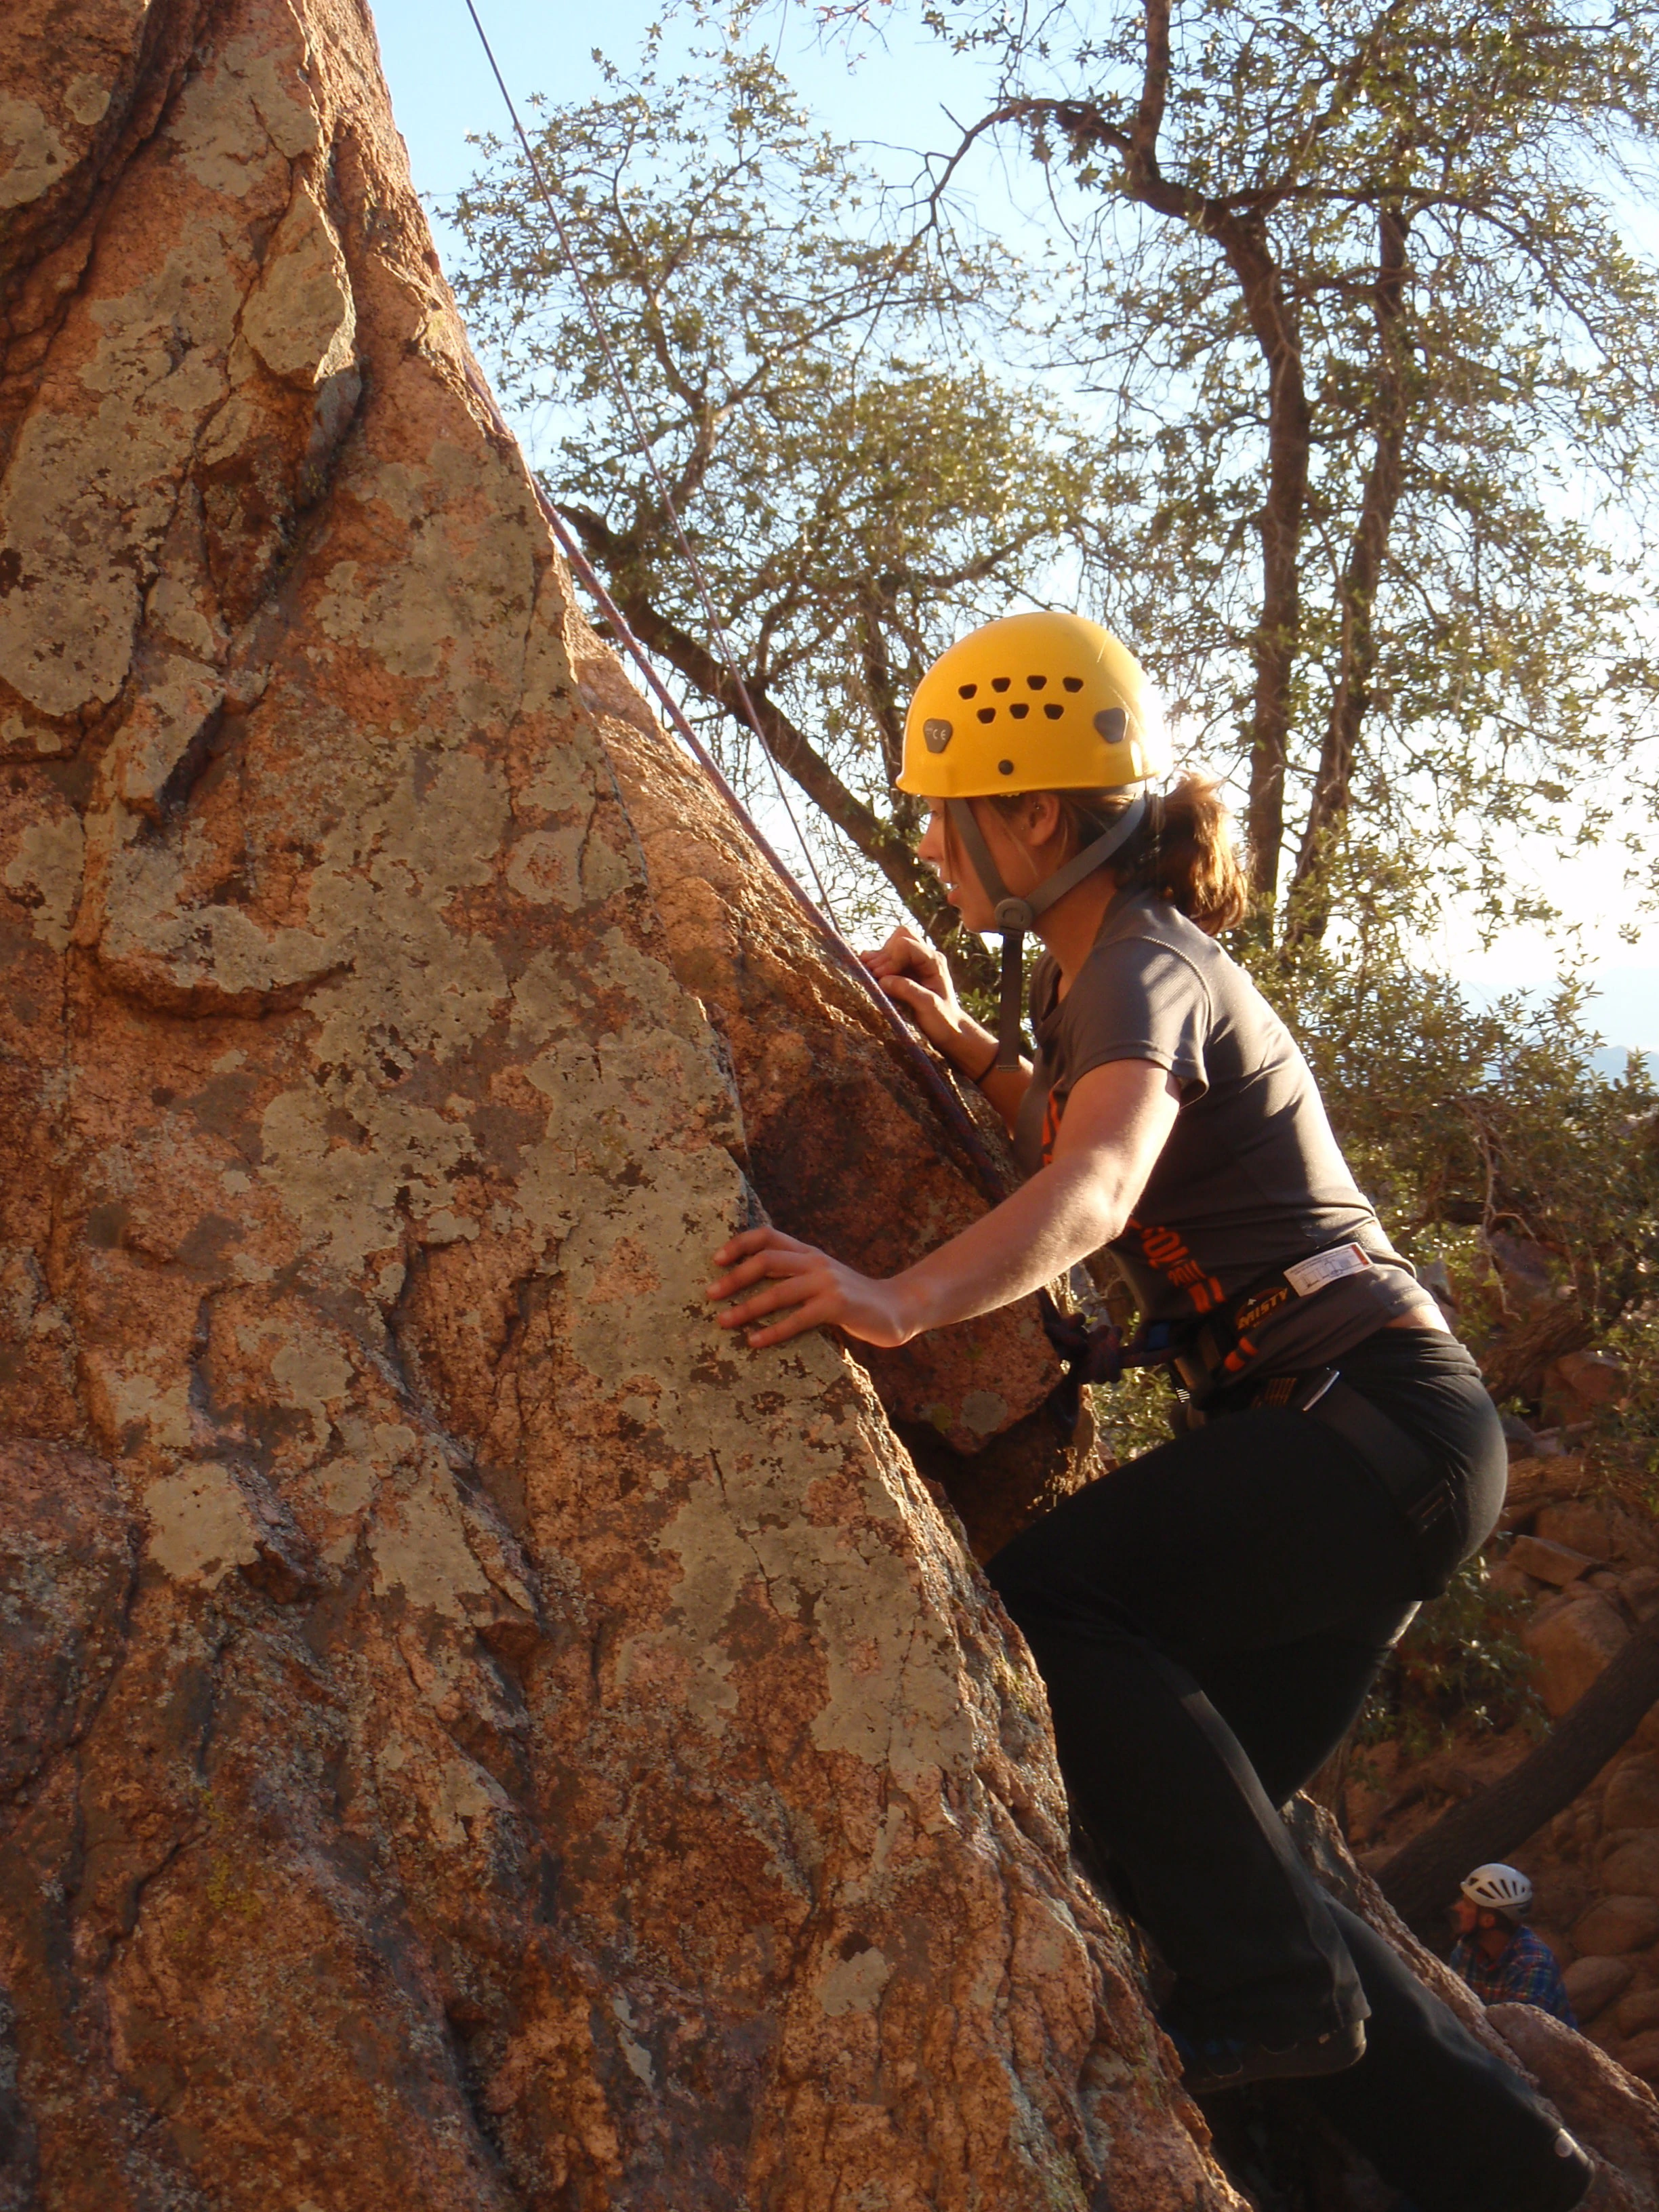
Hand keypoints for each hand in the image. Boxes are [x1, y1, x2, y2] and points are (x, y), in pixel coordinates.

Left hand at [706, 1227, 917, 1348]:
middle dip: (734, 1277)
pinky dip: (772, 1330)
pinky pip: (797, 1319)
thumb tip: (749, 1284)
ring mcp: (827, 1283)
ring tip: (723, 1321)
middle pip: (766, 1260)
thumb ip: (794, 1274)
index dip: (739, 1244)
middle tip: (709, 1295)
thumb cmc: (851, 1297)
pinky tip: (754, 1341)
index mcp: (808, 1252)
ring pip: (777, 1292)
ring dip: (746, 1307)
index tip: (716, 1260)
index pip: (768, 1236)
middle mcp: (815, 1262)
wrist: (896, 1307)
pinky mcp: (837, 1306)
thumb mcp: (821, 1277)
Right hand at [860, 926, 985, 1069]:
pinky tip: (869, 975)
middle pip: (899, 937)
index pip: (905, 944)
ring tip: (869, 976)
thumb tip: (883, 980)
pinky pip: (887, 958)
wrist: (949, 1032)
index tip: (882, 979)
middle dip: (883, 956)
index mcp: (934, 961)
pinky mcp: (905, 972)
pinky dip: (876, 964)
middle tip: (874, 977)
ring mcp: (914, 963)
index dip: (890, 959)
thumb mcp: (928, 1006)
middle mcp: (924, 957)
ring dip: (878, 959)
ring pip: (891, 945)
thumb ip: (908, 990)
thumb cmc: (943, 1021)